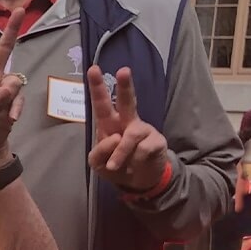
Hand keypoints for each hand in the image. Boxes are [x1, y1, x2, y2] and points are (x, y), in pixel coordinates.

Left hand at [0, 7, 27, 171]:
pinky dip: (15, 108)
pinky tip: (10, 119)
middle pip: (4, 49)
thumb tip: (11, 86)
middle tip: (21, 9)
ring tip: (2, 112)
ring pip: (15, 80)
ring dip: (10, 97)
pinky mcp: (13, 99)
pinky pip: (19, 98)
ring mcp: (3, 87)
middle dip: (13, 29)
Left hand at [85, 66, 167, 191]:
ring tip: (115, 166)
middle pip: (127, 101)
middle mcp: (128, 121)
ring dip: (120, 153)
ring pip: (131, 134)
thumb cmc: (117, 166)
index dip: (97, 86)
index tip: (93, 69)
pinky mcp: (157, 141)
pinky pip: (142, 150)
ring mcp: (144, 130)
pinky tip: (135, 165)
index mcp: (109, 123)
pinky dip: (134, 162)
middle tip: (124, 71)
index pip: (101, 103)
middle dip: (125, 86)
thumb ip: (98, 153)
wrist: (140, 181)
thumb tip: (115, 138)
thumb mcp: (98, 164)